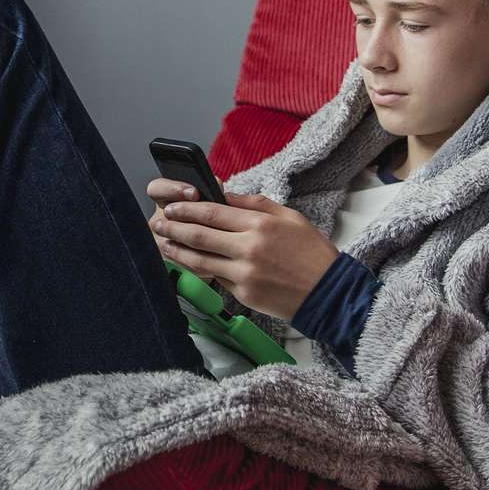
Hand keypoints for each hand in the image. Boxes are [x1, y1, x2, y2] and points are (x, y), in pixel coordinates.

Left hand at [147, 188, 339, 320]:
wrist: (330, 294)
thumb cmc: (312, 252)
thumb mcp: (289, 217)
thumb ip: (254, 204)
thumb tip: (223, 194)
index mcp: (260, 224)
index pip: (212, 212)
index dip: (187, 209)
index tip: (171, 206)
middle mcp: (249, 248)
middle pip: (200, 235)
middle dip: (174, 227)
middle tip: (159, 222)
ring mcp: (244, 273)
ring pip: (200, 260)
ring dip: (178, 250)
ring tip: (164, 243)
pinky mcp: (243, 294)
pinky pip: (216, 278)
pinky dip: (200, 269)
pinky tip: (188, 263)